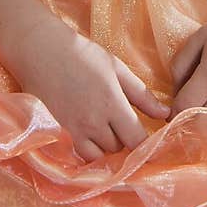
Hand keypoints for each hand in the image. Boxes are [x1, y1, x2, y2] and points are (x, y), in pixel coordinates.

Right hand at [10, 14, 170, 162]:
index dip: (147, 145)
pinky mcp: (59, 133)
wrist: (41, 51)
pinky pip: (80, 155)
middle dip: (125, 140)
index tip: (151, 141)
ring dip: (107, 147)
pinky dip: (89, 150)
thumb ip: (141, 94)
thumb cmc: (82, 54)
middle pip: (119, 149)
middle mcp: (94, 123)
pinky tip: (90, 136)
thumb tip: (165, 114)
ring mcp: (74, 130)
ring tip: (106, 128)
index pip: (137, 141)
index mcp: (112, 104)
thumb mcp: (116, 68)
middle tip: (123, 123)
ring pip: (100, 155)